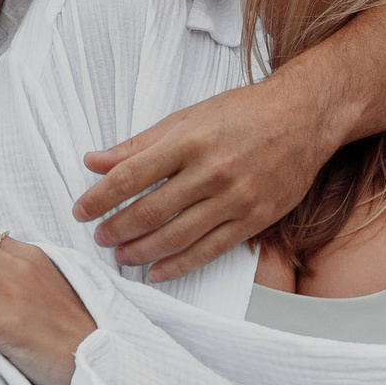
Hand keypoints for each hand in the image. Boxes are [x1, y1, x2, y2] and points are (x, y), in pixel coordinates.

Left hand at [73, 77, 334, 282]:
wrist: (304, 117)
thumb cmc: (243, 113)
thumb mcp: (187, 118)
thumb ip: (139, 144)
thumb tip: (94, 161)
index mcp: (189, 141)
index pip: (130, 176)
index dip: (99, 198)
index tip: (81, 210)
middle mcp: (211, 171)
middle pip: (150, 211)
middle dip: (116, 229)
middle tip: (99, 237)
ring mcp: (235, 199)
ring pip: (176, 236)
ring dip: (141, 251)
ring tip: (121, 255)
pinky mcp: (254, 219)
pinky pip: (208, 250)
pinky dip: (178, 265)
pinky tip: (156, 271)